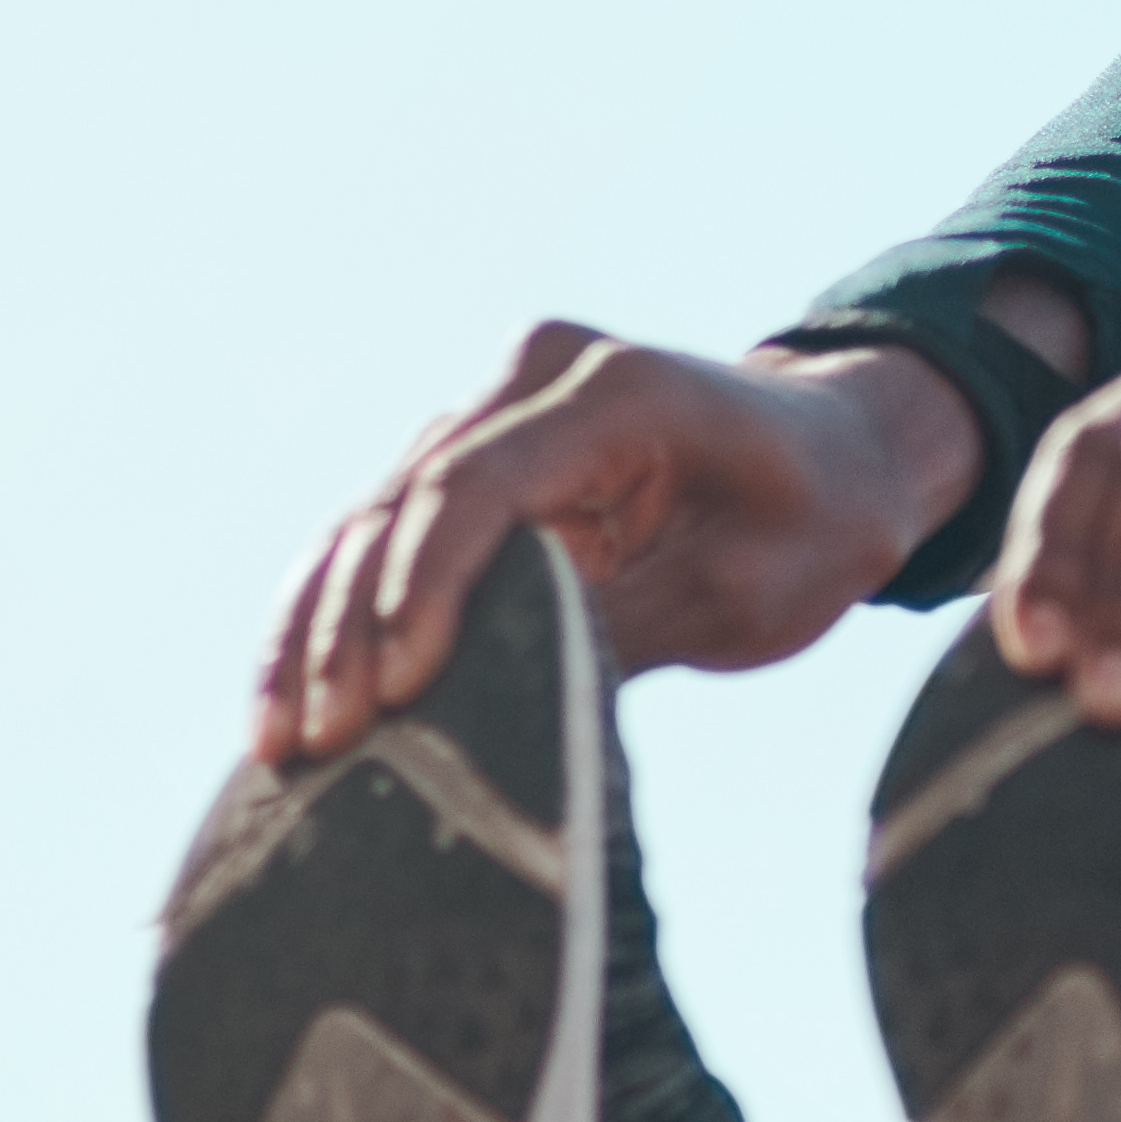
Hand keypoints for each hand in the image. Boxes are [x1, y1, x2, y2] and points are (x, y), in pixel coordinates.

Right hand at [252, 313, 1028, 764]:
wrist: (844, 450)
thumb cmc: (817, 521)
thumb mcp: (744, 591)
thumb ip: (618, 629)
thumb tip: (488, 702)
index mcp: (613, 390)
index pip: (477, 486)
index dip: (419, 590)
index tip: (391, 692)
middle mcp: (534, 376)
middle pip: (402, 502)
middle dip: (346, 630)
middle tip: (309, 745)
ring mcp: (493, 405)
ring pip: (369, 518)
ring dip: (314, 632)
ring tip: (276, 743)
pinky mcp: (474, 454)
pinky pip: (384, 532)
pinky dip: (333, 615)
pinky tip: (291, 702)